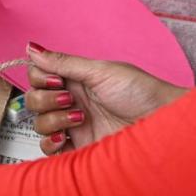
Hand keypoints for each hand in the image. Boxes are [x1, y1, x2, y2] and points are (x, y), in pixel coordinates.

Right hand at [24, 43, 187, 154]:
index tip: (57, 80)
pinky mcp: (76, 147)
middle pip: (33, 100)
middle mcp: (71, 101)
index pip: (38, 75)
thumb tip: (33, 47)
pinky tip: (64, 138)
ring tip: (80, 118)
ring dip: (52, 120)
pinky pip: (47, 148)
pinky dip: (49, 143)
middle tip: (70, 99)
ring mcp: (72, 125)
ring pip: (38, 123)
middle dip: (45, 100)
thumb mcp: (101, 72)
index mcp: (76, 79)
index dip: (40, 78)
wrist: (162, 124)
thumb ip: (64, 62)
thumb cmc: (143, 94)